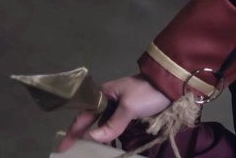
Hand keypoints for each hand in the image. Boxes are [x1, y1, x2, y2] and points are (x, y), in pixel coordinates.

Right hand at [56, 74, 170, 151]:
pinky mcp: (131, 112)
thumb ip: (112, 124)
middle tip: (74, 153)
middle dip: (82, 136)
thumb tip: (92, 138)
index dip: (73, 132)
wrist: (173, 83)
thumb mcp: (129, 107)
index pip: (84, 115)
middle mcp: (110, 100)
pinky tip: (109, 145)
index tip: (62, 148)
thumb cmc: (149, 92)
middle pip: (91, 120)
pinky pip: (116, 126)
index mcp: (105, 94)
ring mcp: (121, 106)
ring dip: (97, 137)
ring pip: (104, 125)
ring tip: (90, 152)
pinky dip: (111, 135)